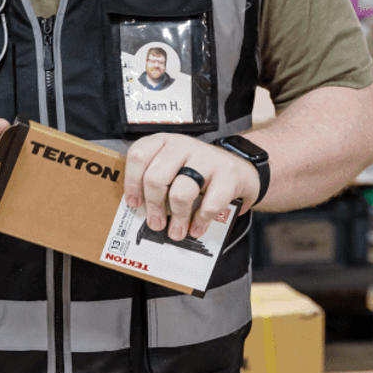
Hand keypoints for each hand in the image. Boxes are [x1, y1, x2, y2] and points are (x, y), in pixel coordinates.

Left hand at [124, 133, 258, 240]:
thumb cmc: (199, 172)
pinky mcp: (228, 173)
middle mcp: (184, 145)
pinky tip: (197, 226)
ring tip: (177, 231)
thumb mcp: (175, 166)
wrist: (240, 169)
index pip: (139, 156)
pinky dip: (201, 221)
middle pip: (156, 177)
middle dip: (154, 206)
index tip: (134, 203)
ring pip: (181, 192)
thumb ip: (157, 180)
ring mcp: (207, 158)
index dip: (132, 183)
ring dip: (177, 218)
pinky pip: (209, 204)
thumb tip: (142, 211)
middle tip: (156, 223)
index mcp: (165, 142)